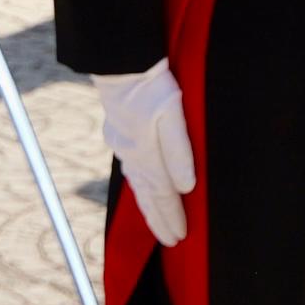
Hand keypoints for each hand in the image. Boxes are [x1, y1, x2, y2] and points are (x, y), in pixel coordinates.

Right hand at [98, 64, 194, 245]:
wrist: (120, 63)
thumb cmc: (151, 87)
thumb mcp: (173, 114)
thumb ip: (179, 151)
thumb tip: (186, 187)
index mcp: (146, 154)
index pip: (163, 195)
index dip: (173, 217)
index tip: (181, 237)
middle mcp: (132, 155)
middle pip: (148, 196)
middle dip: (160, 220)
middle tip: (170, 241)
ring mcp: (123, 145)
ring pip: (137, 185)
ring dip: (148, 207)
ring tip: (156, 224)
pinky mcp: (118, 134)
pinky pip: (131, 170)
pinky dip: (138, 187)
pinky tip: (141, 187)